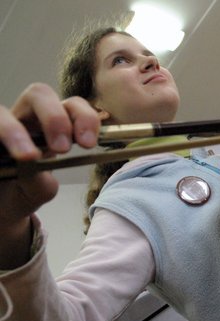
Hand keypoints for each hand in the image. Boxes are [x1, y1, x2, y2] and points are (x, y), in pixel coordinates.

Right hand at [0, 83, 98, 266]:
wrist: (1, 205)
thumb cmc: (23, 191)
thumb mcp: (39, 189)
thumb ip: (43, 178)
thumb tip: (35, 163)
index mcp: (51, 127)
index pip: (71, 105)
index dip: (84, 117)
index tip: (89, 143)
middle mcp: (24, 119)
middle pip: (40, 93)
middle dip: (54, 117)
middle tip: (62, 148)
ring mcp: (1, 125)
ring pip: (1, 110)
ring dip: (15, 131)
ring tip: (28, 157)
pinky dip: (1, 135)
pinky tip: (5, 157)